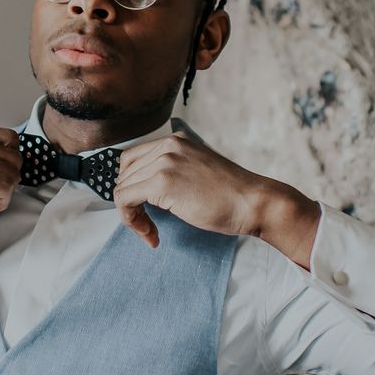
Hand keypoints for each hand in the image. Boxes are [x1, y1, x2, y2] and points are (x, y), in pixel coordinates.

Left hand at [113, 132, 320, 267]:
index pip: (132, 159)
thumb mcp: (196, 170)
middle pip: (124, 174)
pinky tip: (150, 234)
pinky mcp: (162, 183)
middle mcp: (167, 146)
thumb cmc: (231, 195)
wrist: (253, 202)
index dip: (132, 186)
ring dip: (131, 216)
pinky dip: (132, 221)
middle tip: (147, 224)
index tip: (144, 208)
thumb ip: (172, 171)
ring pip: (122, 189)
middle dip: (130, 203)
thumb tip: (144, 189)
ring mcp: (164, 162)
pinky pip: (126, 201)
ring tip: (150, 232)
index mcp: (175, 140)